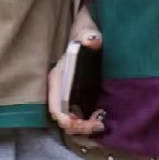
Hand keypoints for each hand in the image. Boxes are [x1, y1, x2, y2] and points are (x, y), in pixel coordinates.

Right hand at [48, 5, 105, 138]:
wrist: (89, 33)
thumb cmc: (86, 33)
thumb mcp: (88, 32)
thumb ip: (90, 36)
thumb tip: (92, 41)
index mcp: (57, 78)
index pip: (56, 107)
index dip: (68, 120)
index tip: (86, 122)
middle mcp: (60, 90)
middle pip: (63, 119)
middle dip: (79, 127)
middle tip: (100, 124)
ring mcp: (69, 95)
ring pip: (71, 120)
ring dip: (85, 127)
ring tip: (102, 122)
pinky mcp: (78, 97)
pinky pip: (80, 116)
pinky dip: (89, 121)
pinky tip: (102, 116)